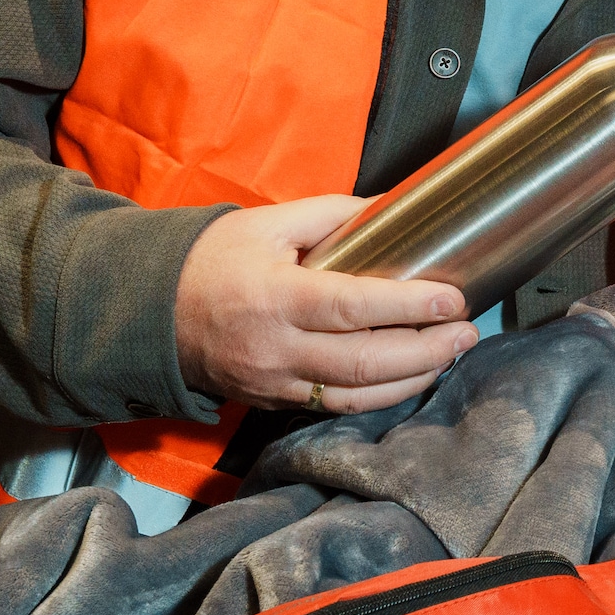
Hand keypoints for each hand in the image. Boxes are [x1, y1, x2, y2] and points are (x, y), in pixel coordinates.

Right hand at [174, 196, 475, 414]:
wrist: (146, 311)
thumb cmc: (211, 259)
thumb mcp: (269, 222)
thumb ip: (335, 214)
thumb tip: (396, 206)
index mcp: (275, 297)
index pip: (354, 307)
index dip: (410, 306)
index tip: (453, 298)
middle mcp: (276, 348)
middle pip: (365, 362)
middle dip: (428, 350)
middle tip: (468, 331)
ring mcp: (273, 383)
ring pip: (356, 396)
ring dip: (414, 378)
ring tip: (452, 353)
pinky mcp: (272, 402)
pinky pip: (335, 408)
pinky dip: (381, 397)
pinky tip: (413, 376)